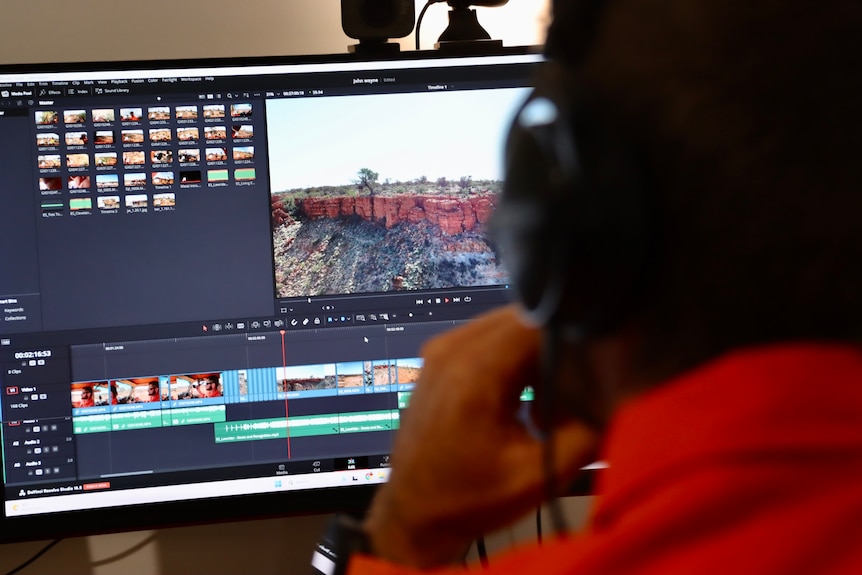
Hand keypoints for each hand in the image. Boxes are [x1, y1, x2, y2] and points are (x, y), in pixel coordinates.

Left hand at [364, 305, 599, 567]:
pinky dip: (512, 359)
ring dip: (534, 354)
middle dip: (555, 346)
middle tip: (571, 391)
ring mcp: (440, 350)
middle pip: (522, 318)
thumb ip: (586, 430)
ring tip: (544, 403)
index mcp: (474, 371)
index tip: (595, 364)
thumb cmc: (470, 499)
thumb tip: (618, 393)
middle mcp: (451, 348)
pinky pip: (488, 338)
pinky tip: (522, 399)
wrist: (414, 514)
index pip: (538, 320)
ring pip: (506, 326)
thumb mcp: (540, 474)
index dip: (573, 336)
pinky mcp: (439, 359)